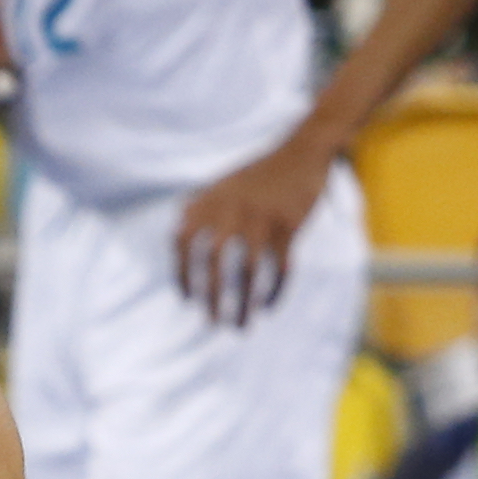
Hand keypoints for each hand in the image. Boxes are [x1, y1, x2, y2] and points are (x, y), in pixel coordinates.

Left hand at [168, 140, 328, 326]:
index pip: (183, 242)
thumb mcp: (222, 184)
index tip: (188, 299)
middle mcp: (231, 209)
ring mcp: (262, 218)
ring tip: (240, 326)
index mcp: (211, 200)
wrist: (302, 152)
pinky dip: (273, 291)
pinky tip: (267, 307)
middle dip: (211, 297)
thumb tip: (175, 236)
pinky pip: (279, 268)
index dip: (182, 274)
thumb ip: (198, 206)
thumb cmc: (259, 175)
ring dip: (243, 304)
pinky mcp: (289, 226)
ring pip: (248, 271)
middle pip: (213, 262)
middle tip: (211, 322)